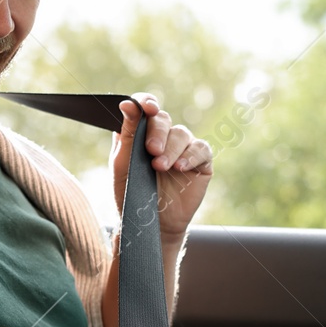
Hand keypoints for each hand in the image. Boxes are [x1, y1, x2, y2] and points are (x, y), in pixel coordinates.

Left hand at [111, 95, 213, 239]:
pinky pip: (201, 149)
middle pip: (163, 119)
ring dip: (172, 149)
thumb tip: (127, 103)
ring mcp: (183, 149)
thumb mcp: (123, 164)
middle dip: (158, 133)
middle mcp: (163, 137)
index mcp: (141, 133)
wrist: (150, 224)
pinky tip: (181, 167)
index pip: (145, 107)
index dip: (146, 102)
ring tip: (161, 167)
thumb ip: (127, 134)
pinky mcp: (201, 162)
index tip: (147, 107)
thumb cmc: (132, 193)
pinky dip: (191, 156)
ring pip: (182, 134)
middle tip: (151, 151)